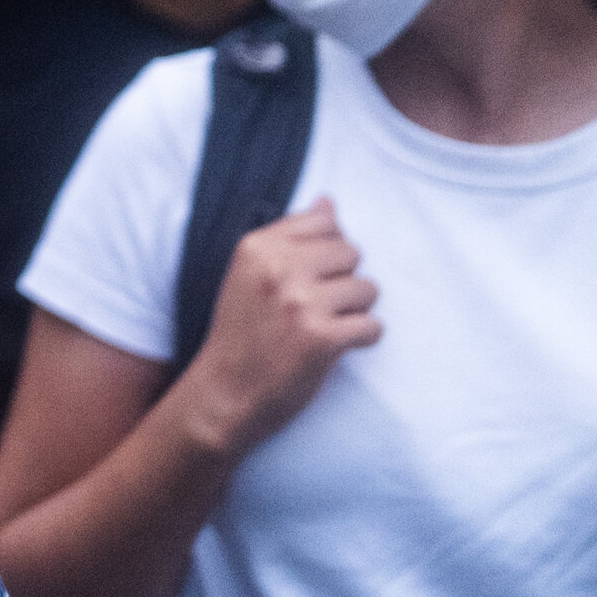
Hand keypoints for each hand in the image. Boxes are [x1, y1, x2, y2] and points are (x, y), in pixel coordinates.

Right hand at [177, 197, 380, 455]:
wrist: (224, 394)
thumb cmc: (241, 334)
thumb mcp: (250, 275)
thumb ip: (290, 237)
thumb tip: (329, 201)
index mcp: (256, 247)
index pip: (324, 222)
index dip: (326, 253)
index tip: (309, 278)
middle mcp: (277, 268)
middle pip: (351, 253)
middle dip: (343, 281)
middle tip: (316, 308)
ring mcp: (299, 303)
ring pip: (368, 289)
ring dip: (355, 312)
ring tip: (325, 328)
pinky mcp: (321, 339)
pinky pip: (372, 326)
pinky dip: (361, 339)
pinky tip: (334, 348)